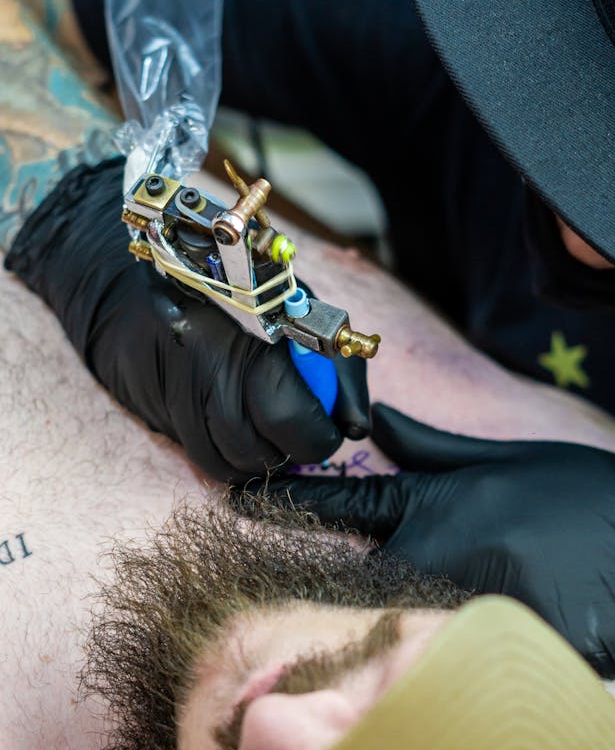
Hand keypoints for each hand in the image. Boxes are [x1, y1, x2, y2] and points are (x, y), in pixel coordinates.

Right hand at [6, 158, 368, 482]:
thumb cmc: (219, 286)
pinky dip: (236, 463)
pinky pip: (207, 462)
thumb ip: (329, 362)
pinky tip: (247, 438)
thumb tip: (358, 423)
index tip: (333, 428)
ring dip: (267, 459)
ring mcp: (176, 398)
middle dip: (297, 449)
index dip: (320, 433)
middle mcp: (201, 371)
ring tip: (279, 433)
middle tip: (308, 433)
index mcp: (238, 334)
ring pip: (234, 465)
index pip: (289, 414)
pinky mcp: (160, 418)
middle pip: (262, 448)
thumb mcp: (285, 305)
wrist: (122, 284)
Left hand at [267, 403, 614, 677]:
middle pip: (355, 585)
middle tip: (282, 587)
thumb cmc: (591, 498)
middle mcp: (438, 563)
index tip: (234, 496)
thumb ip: (436, 448)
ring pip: (395, 629)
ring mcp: (464, 614)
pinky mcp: (497, 659)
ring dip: (378, 628)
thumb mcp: (510, 459)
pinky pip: (443, 667)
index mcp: (438, 509)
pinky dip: (431, 664)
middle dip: (326, 584)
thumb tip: (378, 416)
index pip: (344, 505)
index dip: (286, 501)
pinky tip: (442, 664)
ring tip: (386, 618)